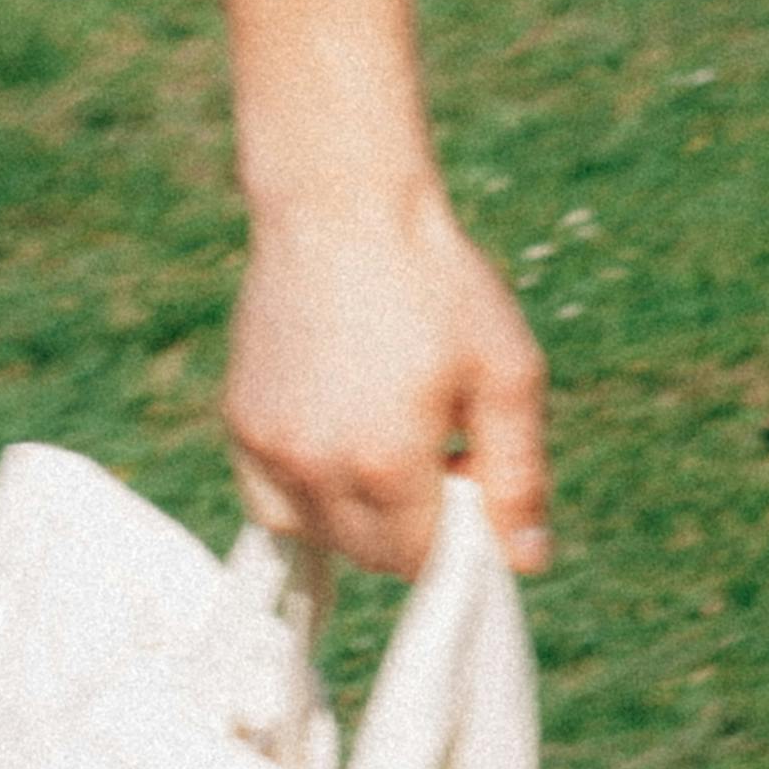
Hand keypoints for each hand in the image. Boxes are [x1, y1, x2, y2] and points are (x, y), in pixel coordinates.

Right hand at [226, 191, 551, 579]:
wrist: (345, 207)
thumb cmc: (437, 282)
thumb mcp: (507, 369)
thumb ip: (519, 476)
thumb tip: (528, 561)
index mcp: (386, 463)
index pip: (423, 561)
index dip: (457, 527)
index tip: (468, 465)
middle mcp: (316, 469)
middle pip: (371, 555)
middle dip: (413, 522)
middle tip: (436, 440)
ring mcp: (268, 450)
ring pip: (321, 534)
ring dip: (361, 510)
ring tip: (388, 430)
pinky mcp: (240, 426)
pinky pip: (274, 503)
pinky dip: (310, 493)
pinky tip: (340, 434)